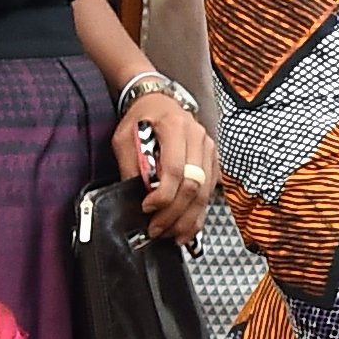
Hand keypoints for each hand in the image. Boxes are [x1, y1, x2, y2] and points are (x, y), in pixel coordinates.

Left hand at [113, 90, 218, 242]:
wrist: (159, 103)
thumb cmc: (141, 119)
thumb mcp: (125, 138)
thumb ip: (131, 166)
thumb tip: (136, 197)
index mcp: (175, 127)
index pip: (175, 170)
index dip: (162, 195)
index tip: (146, 208)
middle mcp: (198, 138)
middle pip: (193, 186)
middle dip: (174, 214)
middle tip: (156, 229)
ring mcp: (209, 150)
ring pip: (205, 194)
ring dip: (188, 219)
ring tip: (171, 235)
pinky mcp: (213, 163)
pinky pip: (210, 194)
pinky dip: (198, 215)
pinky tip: (186, 228)